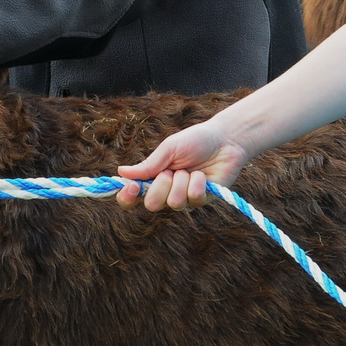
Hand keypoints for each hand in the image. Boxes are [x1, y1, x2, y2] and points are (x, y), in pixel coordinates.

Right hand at [116, 122, 248, 210]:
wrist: (224, 140)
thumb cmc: (195, 141)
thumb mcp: (168, 149)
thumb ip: (148, 165)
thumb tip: (121, 172)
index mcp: (153, 178)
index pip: (132, 197)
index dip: (127, 197)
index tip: (132, 187)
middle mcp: (166, 191)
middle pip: (151, 204)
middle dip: (160, 187)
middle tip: (170, 171)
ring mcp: (184, 198)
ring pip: (174, 202)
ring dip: (181, 182)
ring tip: (190, 170)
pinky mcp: (202, 200)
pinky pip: (193, 198)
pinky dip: (197, 183)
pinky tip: (203, 175)